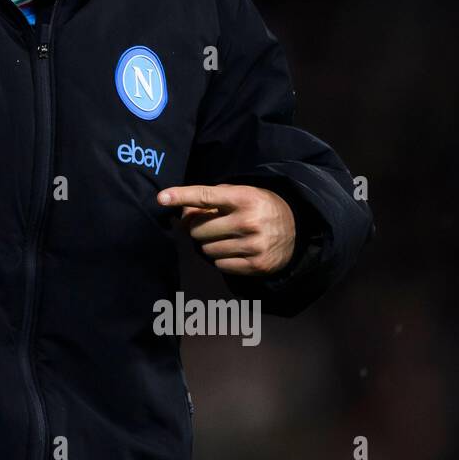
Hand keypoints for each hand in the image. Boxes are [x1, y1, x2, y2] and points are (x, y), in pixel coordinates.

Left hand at [157, 184, 295, 276]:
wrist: (297, 228)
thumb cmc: (258, 208)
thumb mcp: (240, 194)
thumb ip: (211, 199)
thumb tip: (182, 213)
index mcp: (244, 198)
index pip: (206, 196)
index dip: (182, 196)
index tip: (161, 198)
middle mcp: (249, 221)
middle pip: (198, 230)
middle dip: (198, 229)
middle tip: (210, 225)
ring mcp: (254, 245)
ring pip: (207, 250)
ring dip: (210, 244)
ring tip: (226, 237)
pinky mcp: (256, 265)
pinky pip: (220, 265)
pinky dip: (221, 258)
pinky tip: (235, 249)